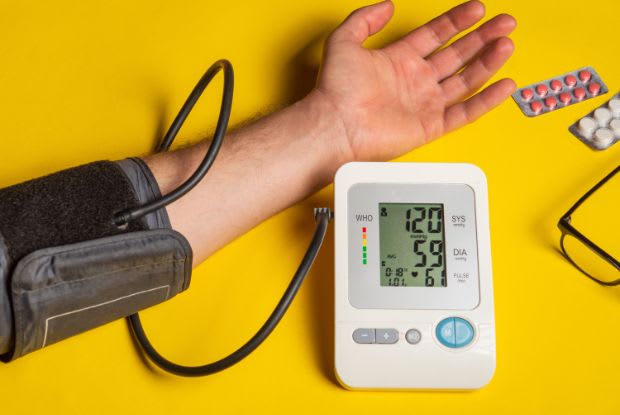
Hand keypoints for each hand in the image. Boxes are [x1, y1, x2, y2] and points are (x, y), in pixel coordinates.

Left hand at [313, 0, 515, 161]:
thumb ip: (364, 19)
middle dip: (482, 37)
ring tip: (506, 44)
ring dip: (487, 62)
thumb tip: (386, 5)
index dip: (457, 21)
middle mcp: (415, 81)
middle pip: (457, 54)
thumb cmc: (336, 90)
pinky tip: (504, 85)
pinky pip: (465, 112)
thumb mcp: (343, 41)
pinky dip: (486, 100)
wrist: (335, 126)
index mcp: (399, 60)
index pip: (436, 35)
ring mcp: (424, 104)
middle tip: (504, 22)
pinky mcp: (430, 126)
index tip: (477, 8)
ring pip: (465, 80)